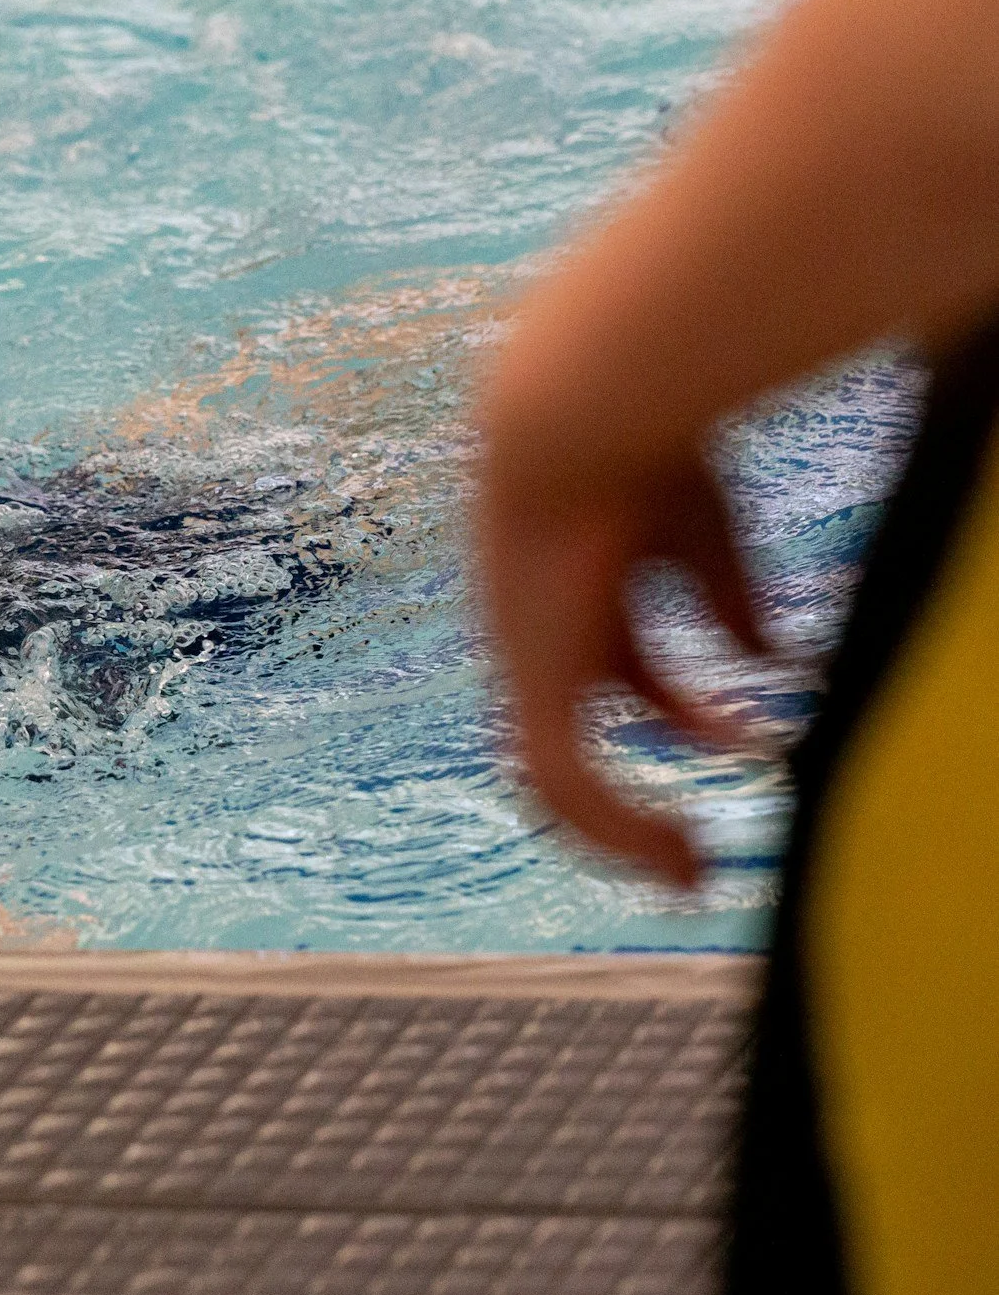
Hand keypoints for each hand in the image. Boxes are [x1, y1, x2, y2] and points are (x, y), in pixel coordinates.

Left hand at [472, 414, 768, 888]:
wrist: (578, 421)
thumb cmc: (645, 450)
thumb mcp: (699, 530)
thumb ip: (726, 598)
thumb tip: (769, 667)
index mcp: (574, 588)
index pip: (614, 669)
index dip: (676, 707)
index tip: (744, 738)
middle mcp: (535, 634)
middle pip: (566, 739)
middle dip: (627, 798)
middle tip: (695, 854)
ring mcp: (525, 661)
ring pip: (557, 778)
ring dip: (622, 831)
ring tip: (689, 873)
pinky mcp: (530, 682)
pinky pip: (567, 783)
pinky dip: (618, 828)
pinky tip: (678, 852)